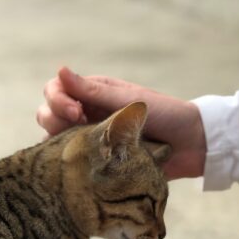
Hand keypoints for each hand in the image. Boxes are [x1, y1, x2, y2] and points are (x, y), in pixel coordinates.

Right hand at [36, 66, 205, 179]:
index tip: (76, 112)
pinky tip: (75, 169)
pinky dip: (66, 165)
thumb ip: (93, 90)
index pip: (55, 90)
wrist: (191, 145)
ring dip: (57, 141)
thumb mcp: (128, 100)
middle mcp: (87, 115)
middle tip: (78, 127)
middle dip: (53, 119)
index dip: (57, 100)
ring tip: (79, 149)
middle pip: (47, 114)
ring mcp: (90, 139)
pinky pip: (72, 164)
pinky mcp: (97, 163)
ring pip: (55, 140)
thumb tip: (60, 70)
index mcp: (93, 94)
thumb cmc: (165, 115)